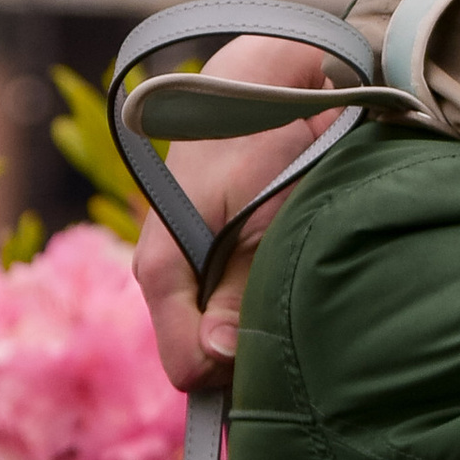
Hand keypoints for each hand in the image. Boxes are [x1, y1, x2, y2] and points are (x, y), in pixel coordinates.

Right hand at [132, 36, 337, 391]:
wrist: (256, 88)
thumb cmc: (256, 142)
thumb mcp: (254, 217)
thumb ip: (235, 286)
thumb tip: (218, 357)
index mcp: (162, 270)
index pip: (187, 366)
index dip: (229, 370)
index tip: (271, 348)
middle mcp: (170, 280)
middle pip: (205, 362)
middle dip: (246, 354)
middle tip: (294, 318)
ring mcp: (190, 274)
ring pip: (223, 340)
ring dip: (259, 329)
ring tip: (296, 289)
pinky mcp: (213, 264)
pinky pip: (231, 315)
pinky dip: (262, 310)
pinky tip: (291, 282)